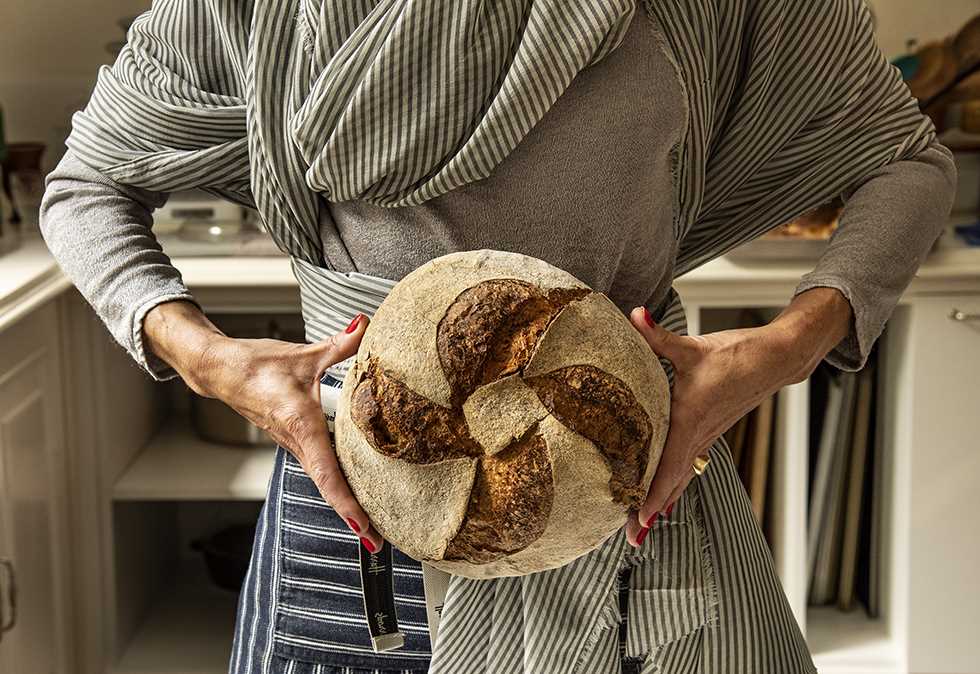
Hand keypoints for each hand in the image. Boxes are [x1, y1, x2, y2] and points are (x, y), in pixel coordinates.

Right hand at [144, 301, 382, 551]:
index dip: (346, 504)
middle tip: (382, 543)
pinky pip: (322, 468)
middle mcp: (297, 443)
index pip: (327, 472)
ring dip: (348, 503)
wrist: (221, 371)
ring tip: (378, 529)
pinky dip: (340, 485)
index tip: (365, 531)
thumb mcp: (304, 354)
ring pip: (326, 480)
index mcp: (301, 424)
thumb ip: (341, 345)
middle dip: (354, 517)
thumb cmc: (258, 365)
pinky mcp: (296, 442)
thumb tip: (366, 325)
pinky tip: (362, 491)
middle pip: (330, 487)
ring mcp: (295, 446)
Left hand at [624, 287, 852, 546]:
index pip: (667, 465)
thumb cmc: (738, 353)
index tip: (639, 521)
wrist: (776, 358)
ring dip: (660, 501)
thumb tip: (635, 315)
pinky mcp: (708, 431)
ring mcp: (705, 436)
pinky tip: (662, 497)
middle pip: (671, 481)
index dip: (653, 494)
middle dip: (651, 511)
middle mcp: (698, 434)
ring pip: (678, 476)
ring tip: (640, 529)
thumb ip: (658, 335)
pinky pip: (685, 465)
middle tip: (631, 540)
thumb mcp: (693, 345)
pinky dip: (672, 484)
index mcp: (690, 419)